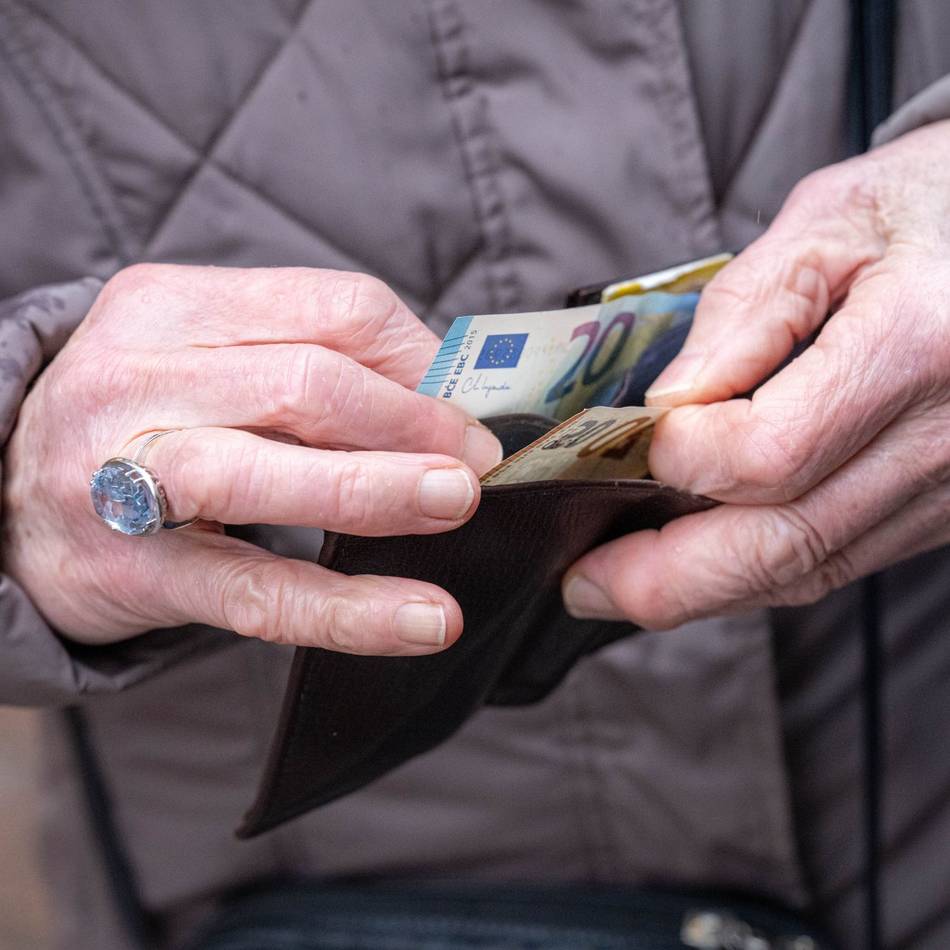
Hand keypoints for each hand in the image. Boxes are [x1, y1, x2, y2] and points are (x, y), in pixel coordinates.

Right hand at [2, 265, 501, 652]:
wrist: (4, 500)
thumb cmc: (141, 423)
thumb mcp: (204, 360)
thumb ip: (308, 362)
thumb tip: (445, 401)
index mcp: (168, 306)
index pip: (330, 310)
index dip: (419, 362)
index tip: (468, 408)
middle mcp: (134, 378)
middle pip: (305, 383)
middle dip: (412, 422)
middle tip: (478, 462)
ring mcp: (123, 475)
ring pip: (266, 472)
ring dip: (379, 488)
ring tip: (457, 504)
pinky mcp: (132, 571)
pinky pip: (254, 591)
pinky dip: (348, 608)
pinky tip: (421, 619)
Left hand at [563, 121, 949, 627]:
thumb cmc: (929, 209)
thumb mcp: (829, 220)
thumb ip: (740, 313)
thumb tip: (666, 407)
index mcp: (915, 348)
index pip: (767, 455)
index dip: (684, 459)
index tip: (639, 438)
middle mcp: (944, 442)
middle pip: (783, 548)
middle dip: (663, 579)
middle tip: (581, 581)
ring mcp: (949, 489)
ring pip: (806, 571)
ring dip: (700, 590)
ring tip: (615, 585)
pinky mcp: (940, 509)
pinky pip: (833, 561)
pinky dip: (752, 572)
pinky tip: (694, 564)